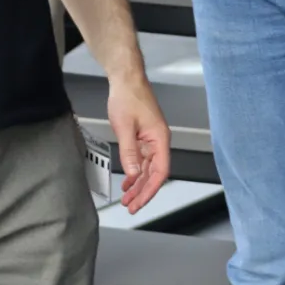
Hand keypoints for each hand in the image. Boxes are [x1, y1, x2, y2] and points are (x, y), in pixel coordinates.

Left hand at [107, 71, 171, 213]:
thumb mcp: (125, 127)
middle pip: (154, 173)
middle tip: (131, 206)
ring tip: (127, 198)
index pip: (160, 172)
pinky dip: (134, 171)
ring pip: (147, 169)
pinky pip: (141, 159)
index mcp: (160, 138)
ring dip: (137, 184)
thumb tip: (134, 174)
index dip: (150, 190)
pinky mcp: (143, 136)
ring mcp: (151, 139)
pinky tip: (127, 181)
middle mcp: (158, 140)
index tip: (139, 202)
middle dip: (143, 191)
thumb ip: (129, 152)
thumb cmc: (129, 96)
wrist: (125, 79)